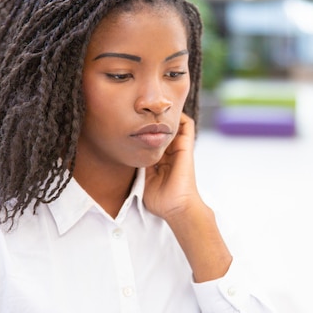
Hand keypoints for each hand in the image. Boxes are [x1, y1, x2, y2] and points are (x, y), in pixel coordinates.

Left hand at [144, 113, 231, 282]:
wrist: (176, 208)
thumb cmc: (160, 200)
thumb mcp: (143, 179)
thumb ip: (138, 165)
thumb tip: (125, 153)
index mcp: (160, 159)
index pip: (151, 138)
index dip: (144, 128)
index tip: (130, 117)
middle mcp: (170, 151)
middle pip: (163, 128)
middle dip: (153, 117)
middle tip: (141, 105)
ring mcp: (179, 148)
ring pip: (174, 123)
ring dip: (166, 114)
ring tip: (155, 104)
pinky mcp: (186, 147)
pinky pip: (186, 125)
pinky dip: (179, 115)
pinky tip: (166, 109)